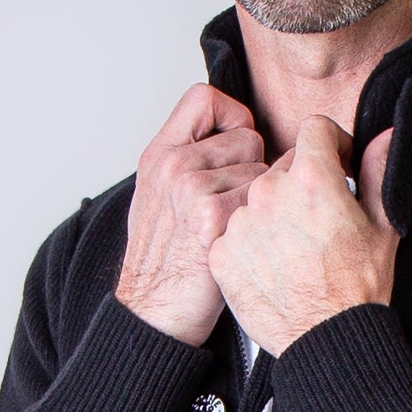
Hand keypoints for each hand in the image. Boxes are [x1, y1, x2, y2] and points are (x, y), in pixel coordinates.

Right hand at [115, 85, 267, 346]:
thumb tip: (233, 136)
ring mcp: (191, 189)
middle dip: (252, 167)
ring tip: (235, 229)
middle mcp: (173, 164)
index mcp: (160, 153)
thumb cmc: (162, 263)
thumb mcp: (158, 198)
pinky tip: (241, 244)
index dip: (232, 116)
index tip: (236, 144)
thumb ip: (188, 161)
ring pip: (260, 170)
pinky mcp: (212, 219)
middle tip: (235, 205)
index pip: (206, 98)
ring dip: (258, 200)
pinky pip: (260, 200)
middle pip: (247, 135)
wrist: (151, 313)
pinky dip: (259, 224)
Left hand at [208, 118, 398, 356]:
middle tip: (317, 224)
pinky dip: (250, 245)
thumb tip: (383, 137)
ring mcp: (241, 223)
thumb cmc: (357, 292)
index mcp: (312, 177)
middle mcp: (269, 193)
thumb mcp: (382, 227)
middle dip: (301, 186)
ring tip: (294, 251)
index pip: (314, 129)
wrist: (327, 342)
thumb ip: (378, 173)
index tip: (336, 166)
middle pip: (282, 167)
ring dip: (272, 216)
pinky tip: (273, 267)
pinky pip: (233, 234)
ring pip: (256, 201)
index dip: (331, 144)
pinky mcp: (221, 253)